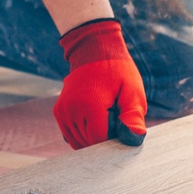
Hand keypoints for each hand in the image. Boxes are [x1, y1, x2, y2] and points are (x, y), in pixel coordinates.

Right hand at [54, 19, 147, 149]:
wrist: (95, 49)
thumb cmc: (118, 71)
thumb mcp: (133, 92)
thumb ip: (133, 117)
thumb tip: (133, 139)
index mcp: (89, 106)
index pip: (100, 141)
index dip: (115, 139)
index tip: (122, 125)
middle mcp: (71, 111)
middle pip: (90, 144)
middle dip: (105, 137)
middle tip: (115, 114)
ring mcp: (62, 112)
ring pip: (80, 143)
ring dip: (95, 136)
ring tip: (105, 114)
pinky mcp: (59, 112)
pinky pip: (72, 136)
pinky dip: (85, 133)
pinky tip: (95, 117)